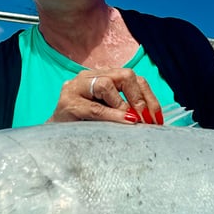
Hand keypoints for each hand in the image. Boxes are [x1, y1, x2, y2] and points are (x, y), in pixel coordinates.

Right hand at [47, 69, 163, 124]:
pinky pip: (95, 107)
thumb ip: (127, 111)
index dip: (149, 96)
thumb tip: (153, 119)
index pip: (133, 78)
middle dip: (139, 98)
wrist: (55, 139)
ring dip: (124, 105)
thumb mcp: (109, 115)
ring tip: (132, 122)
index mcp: (103, 76)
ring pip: (107, 85)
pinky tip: (124, 121)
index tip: (158, 118)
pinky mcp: (68, 103)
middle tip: (147, 119)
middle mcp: (90, 77)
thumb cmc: (85, 126)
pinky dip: (112, 115)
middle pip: (124, 75)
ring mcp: (76, 87)